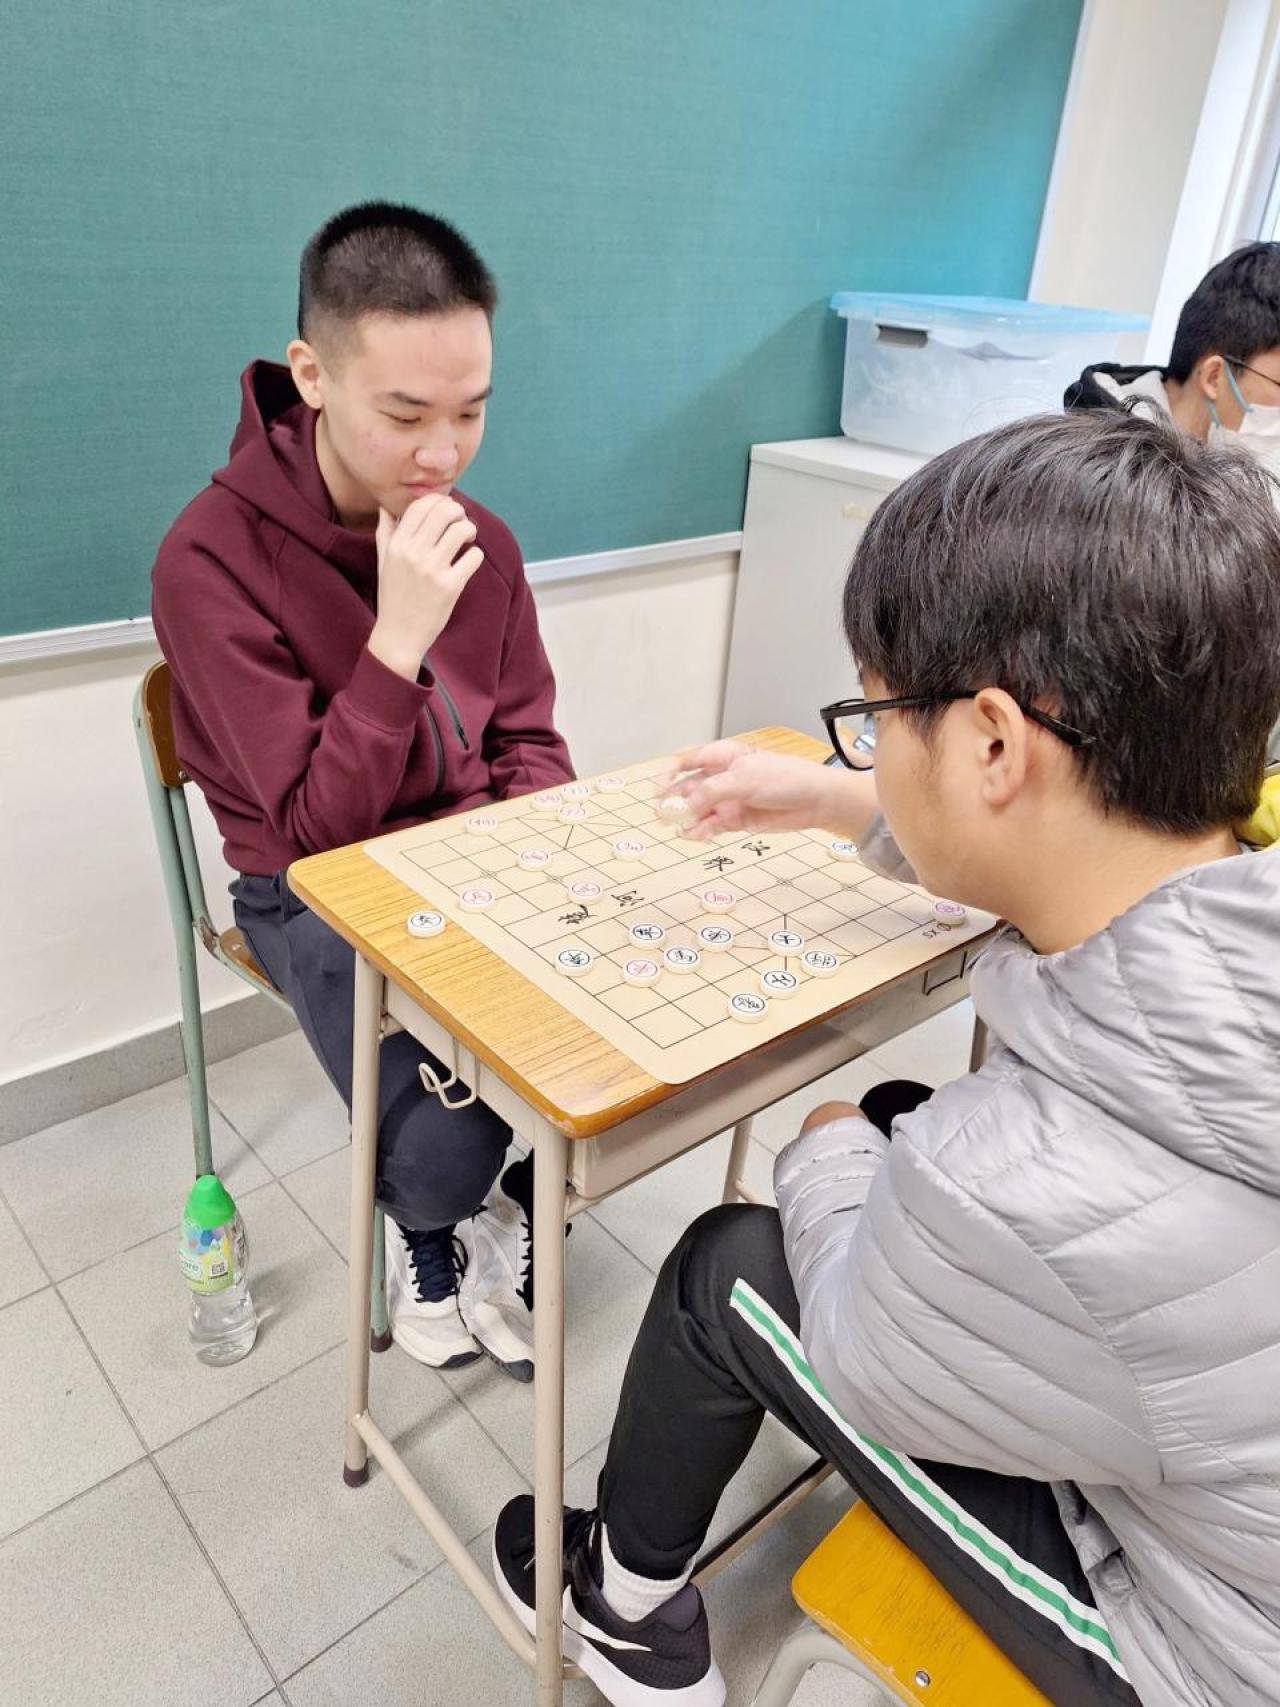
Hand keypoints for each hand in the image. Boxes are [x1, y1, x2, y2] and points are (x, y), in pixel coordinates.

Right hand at [367, 496, 483, 678]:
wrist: (399, 636)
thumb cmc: (392, 597)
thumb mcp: (383, 562)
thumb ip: (385, 532)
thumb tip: (385, 507)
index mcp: (396, 545)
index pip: (420, 506)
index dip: (438, 501)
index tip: (446, 509)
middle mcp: (413, 553)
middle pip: (443, 511)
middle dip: (458, 511)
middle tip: (461, 522)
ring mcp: (432, 570)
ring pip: (461, 530)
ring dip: (470, 529)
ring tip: (468, 539)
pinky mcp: (450, 586)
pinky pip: (474, 557)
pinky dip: (476, 555)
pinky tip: (469, 562)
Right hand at [661, 740, 880, 842]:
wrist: (816, 801)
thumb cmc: (786, 778)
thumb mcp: (743, 779)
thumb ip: (711, 792)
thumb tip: (684, 806)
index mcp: (724, 756)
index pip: (690, 760)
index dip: (671, 772)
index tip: (657, 787)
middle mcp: (724, 777)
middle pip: (690, 787)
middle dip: (675, 800)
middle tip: (662, 813)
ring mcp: (730, 799)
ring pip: (699, 809)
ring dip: (687, 818)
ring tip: (678, 827)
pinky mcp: (737, 820)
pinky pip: (712, 826)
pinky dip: (702, 831)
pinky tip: (695, 835)